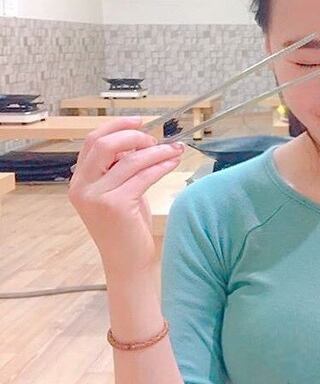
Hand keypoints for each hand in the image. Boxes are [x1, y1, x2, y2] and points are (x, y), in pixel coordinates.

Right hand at [68, 116, 184, 277]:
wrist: (128, 262)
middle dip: (134, 135)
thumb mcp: (119, 192)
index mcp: (79, 181)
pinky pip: (143, 175)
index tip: (139, 121)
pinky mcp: (116, 205)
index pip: (93, 141)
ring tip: (175, 149)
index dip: (117, 126)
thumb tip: (140, 141)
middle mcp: (82, 187)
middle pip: (105, 144)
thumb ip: (121, 168)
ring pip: (131, 159)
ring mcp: (96, 196)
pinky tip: (173, 163)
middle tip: (156, 139)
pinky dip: (161, 165)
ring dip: (157, 151)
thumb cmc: (126, 228)